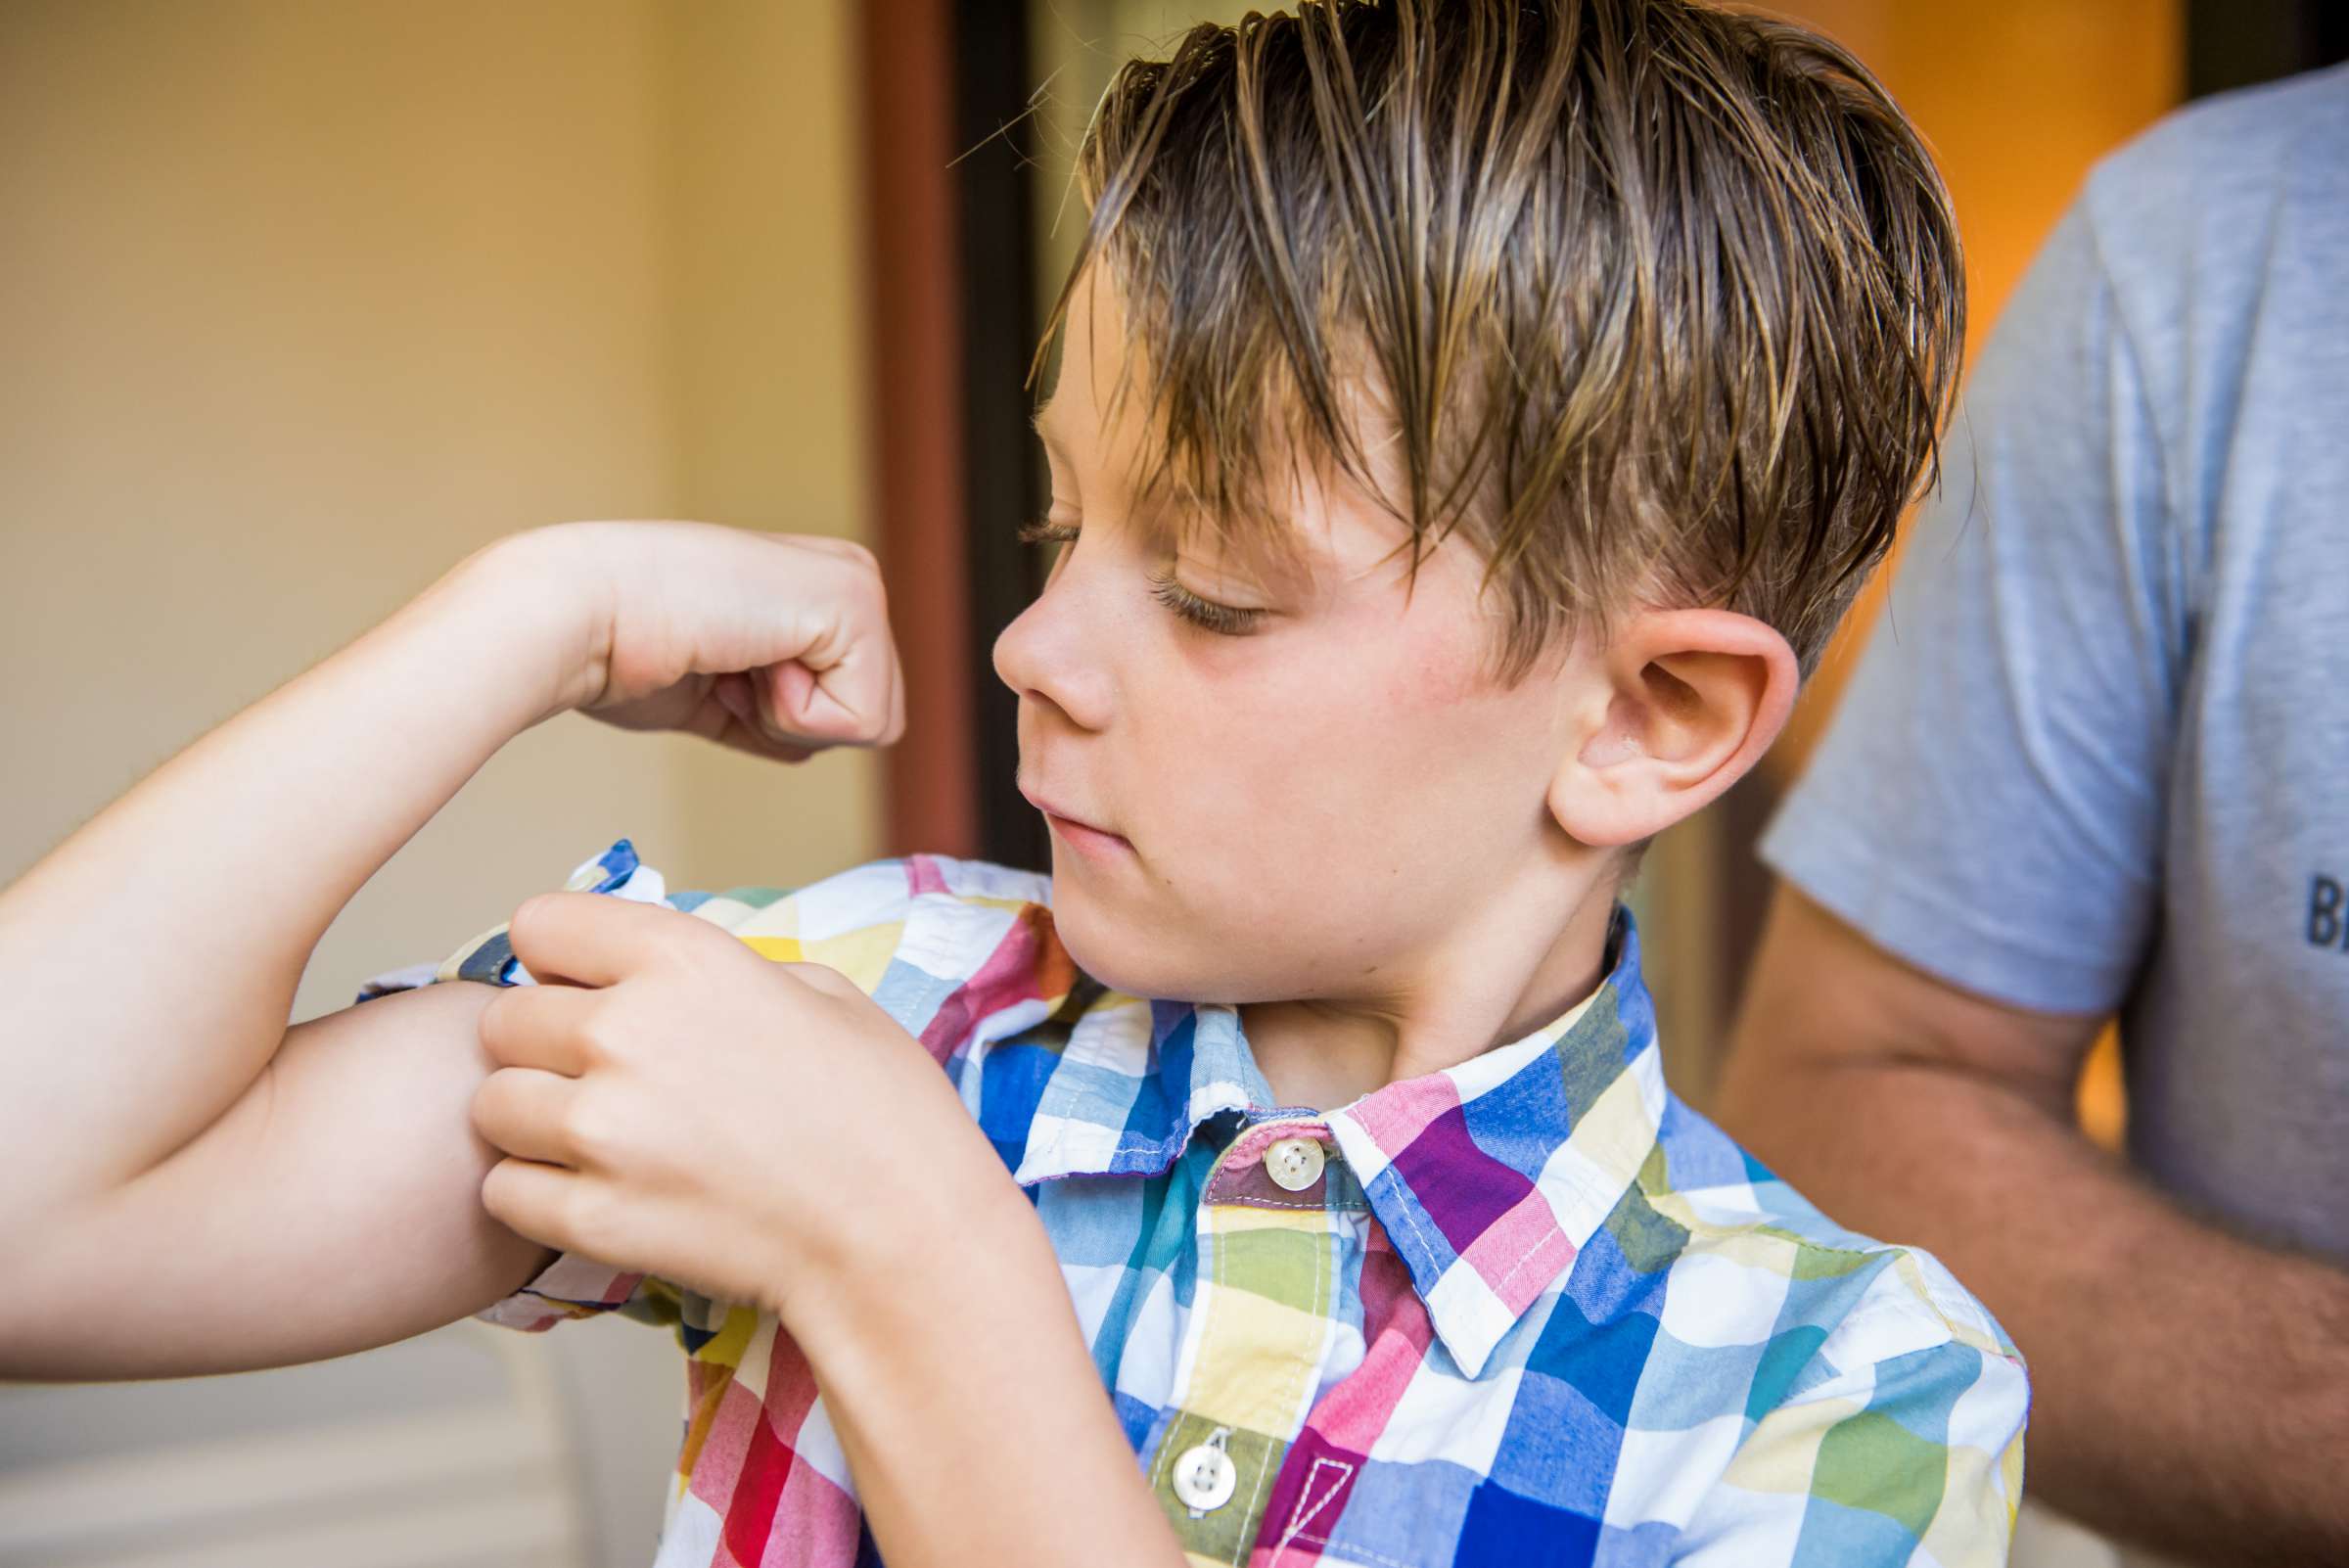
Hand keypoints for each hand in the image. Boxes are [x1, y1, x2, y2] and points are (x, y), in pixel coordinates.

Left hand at [464, 890, 1016, 1327]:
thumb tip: (654, 978)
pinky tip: (598, 1190)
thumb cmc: (882, 1110)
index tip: (586, 987)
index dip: (561, 959)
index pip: (539, 925)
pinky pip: (504, 1190)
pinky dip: (537, 1192)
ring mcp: (601, 1130)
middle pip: (502, 1020)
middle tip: (600, 1075)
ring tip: (599, 1138)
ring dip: (531, 1120)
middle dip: (541, 1044)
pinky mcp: (592, 1217)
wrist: (901, 1234)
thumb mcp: (820, 992)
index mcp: (684, 959)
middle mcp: (625, 1032)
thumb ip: (717, 970)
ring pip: (491, 1106)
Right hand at [472, 520, 904, 762]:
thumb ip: (771, 710)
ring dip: (790, 718)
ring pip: (876, 722)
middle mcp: (845, 579)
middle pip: (875, 717)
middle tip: (726, 667)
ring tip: (733, 659)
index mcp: (815, 593)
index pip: (853, 709)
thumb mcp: (715, 693)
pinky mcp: (854, 599)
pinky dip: (792, 715)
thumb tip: (808, 747)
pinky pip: (862, 719)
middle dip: (795, 723)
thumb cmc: (621, 650)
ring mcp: (855, 584)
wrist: (581, 615)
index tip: (718, 671)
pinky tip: (743, 657)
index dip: (779, 724)